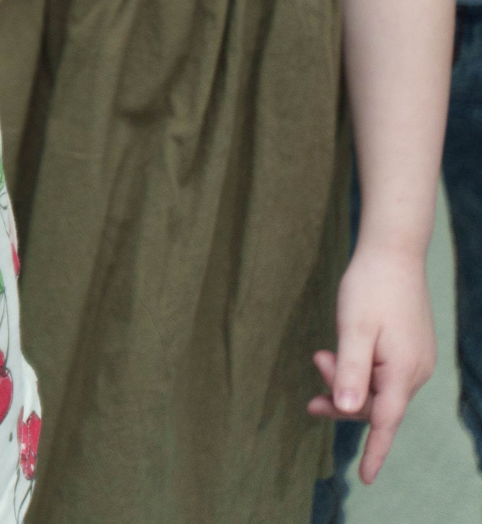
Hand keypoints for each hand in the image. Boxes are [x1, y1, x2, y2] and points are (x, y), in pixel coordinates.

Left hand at [308, 242, 435, 480]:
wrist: (392, 254)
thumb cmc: (369, 288)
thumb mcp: (352, 328)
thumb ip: (349, 370)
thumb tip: (349, 407)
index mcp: (402, 370)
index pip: (386, 422)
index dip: (375, 451)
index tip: (366, 479)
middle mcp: (415, 371)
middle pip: (374, 404)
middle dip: (340, 393)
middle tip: (317, 358)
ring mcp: (415, 361)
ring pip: (376, 389)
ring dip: (346, 379)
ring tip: (322, 353)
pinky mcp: (410, 351)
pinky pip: (382, 375)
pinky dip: (358, 370)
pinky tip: (340, 353)